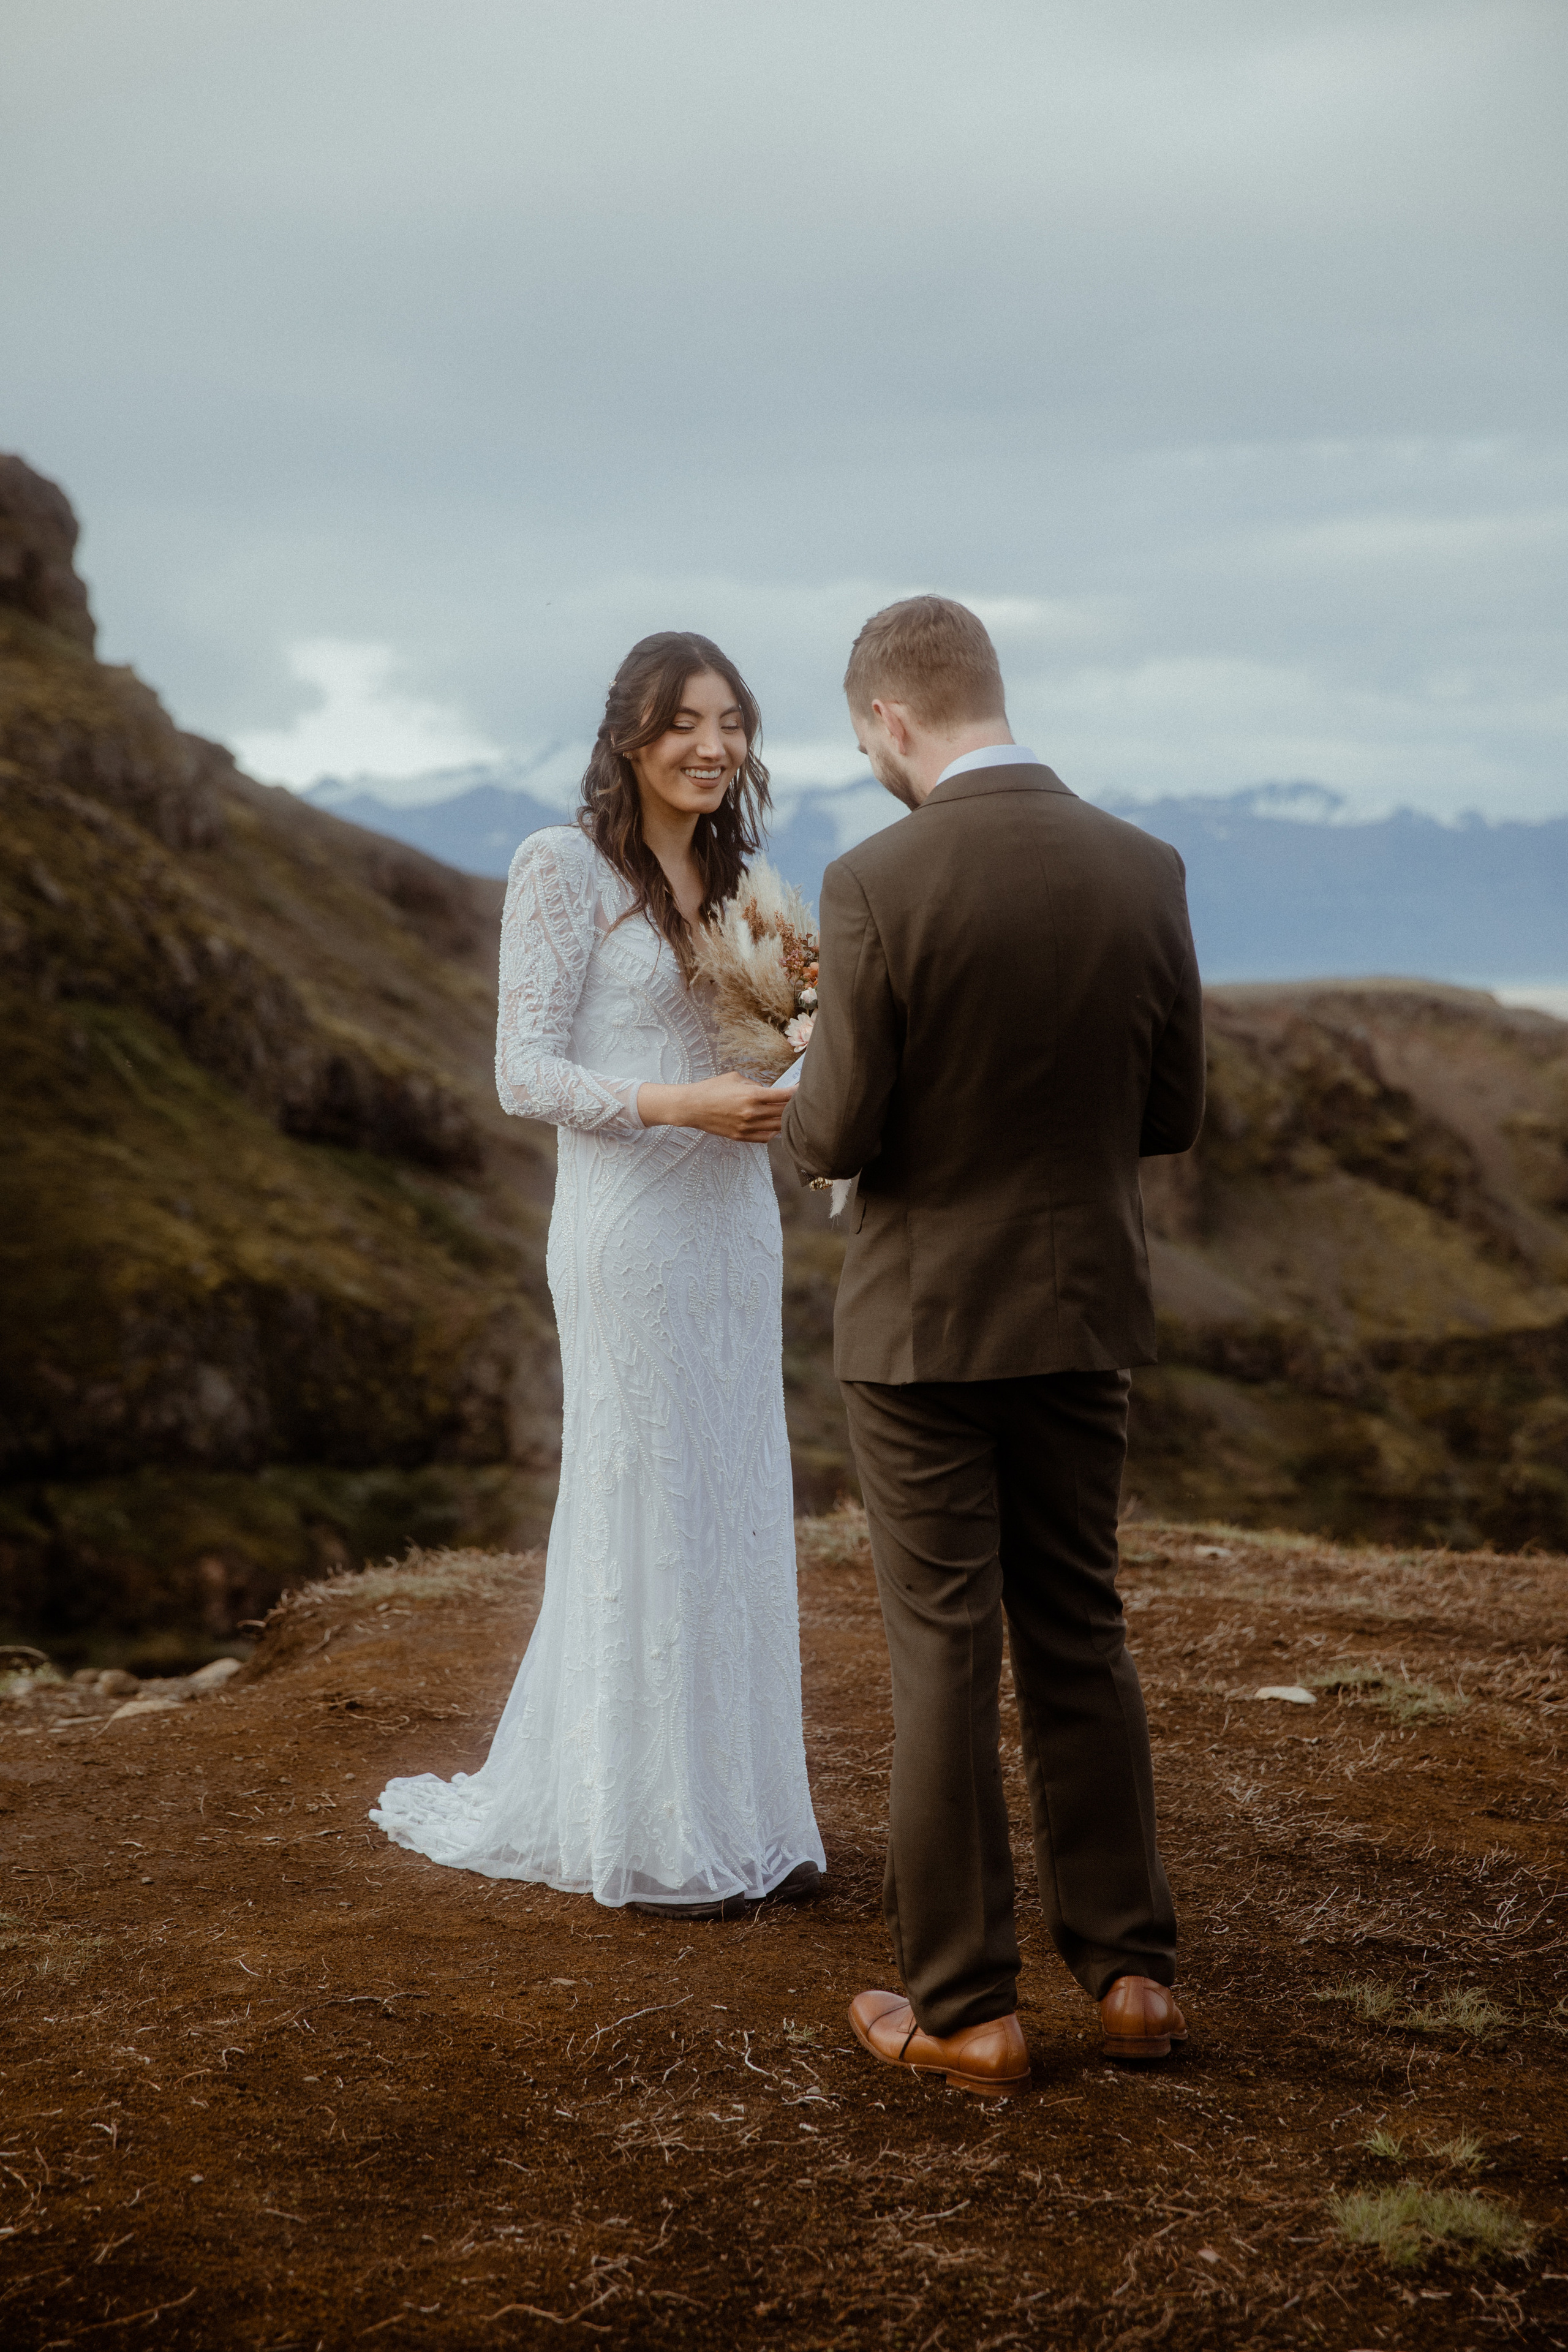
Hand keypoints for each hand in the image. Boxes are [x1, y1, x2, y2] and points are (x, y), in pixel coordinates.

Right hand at [637, 1072, 786, 1141]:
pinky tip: (776, 1127)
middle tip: (801, 1102)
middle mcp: (752, 1113)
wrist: (692, 1107)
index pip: (783, 1096)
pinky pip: (765, 1138)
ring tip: (791, 1116)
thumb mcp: (735, 1078)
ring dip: (785, 1121)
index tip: (803, 1089)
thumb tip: (768, 1090)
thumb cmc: (712, 1089)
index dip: (796, 1092)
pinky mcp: (741, 1136)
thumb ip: (755, 1084)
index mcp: (752, 1095)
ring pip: (777, 1128)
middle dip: (794, 1107)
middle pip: (783, 1113)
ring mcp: (747, 1127)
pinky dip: (773, 1133)